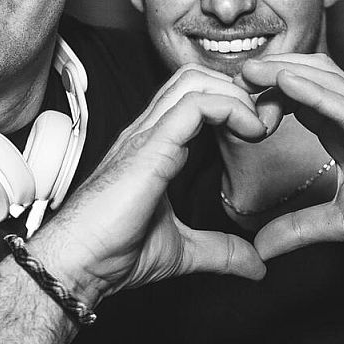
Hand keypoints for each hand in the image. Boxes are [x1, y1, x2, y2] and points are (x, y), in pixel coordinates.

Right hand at [29, 65, 269, 303]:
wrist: (79, 265)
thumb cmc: (112, 254)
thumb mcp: (183, 251)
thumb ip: (221, 252)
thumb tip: (257, 266)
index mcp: (155, 147)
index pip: (195, 98)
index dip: (232, 103)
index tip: (259, 133)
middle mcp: (149, 132)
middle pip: (196, 77)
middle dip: (238, 90)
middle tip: (264, 124)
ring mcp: (146, 135)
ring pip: (195, 81)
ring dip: (237, 95)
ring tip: (257, 126)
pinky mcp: (149, 147)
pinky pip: (195, 105)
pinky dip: (230, 108)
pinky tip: (249, 132)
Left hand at [241, 58, 343, 264]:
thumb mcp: (340, 222)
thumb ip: (299, 228)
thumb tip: (259, 249)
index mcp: (343, 133)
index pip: (297, 99)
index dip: (264, 95)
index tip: (231, 107)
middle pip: (306, 77)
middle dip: (268, 74)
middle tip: (229, 81)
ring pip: (323, 80)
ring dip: (283, 72)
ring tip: (247, 71)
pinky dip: (314, 92)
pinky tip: (285, 84)